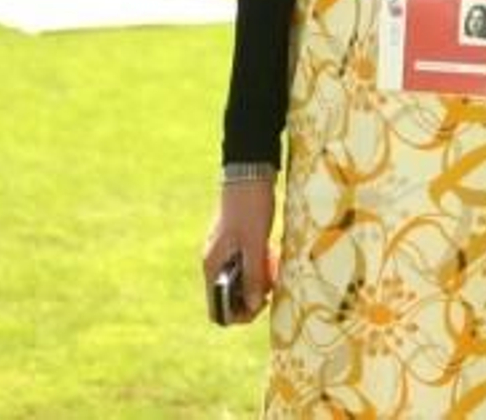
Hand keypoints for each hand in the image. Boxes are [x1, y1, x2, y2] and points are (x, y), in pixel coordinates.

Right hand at [202, 177, 276, 324]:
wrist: (249, 172)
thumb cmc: (251, 207)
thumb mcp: (255, 244)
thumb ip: (252, 276)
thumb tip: (252, 305)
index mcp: (213, 266)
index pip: (219, 310)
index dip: (240, 313)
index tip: (260, 299)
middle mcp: (216, 262)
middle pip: (232, 297)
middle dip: (253, 295)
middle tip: (271, 278)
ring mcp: (225, 252)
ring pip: (241, 282)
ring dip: (259, 279)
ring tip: (272, 261)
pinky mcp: (237, 243)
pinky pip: (247, 265)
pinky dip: (260, 265)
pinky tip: (271, 251)